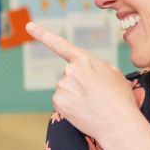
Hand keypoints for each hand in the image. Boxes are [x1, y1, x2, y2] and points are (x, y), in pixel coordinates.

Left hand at [28, 21, 138, 148]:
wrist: (118, 123)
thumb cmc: (120, 99)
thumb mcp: (114, 74)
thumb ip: (97, 67)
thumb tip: (88, 72)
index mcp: (85, 60)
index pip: (60, 44)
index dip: (42, 34)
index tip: (28, 26)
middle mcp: (70, 70)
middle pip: (68, 75)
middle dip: (79, 84)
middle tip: (95, 95)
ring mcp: (62, 86)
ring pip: (64, 89)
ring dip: (75, 96)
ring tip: (92, 104)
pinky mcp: (58, 101)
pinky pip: (61, 101)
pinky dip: (69, 106)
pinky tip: (83, 111)